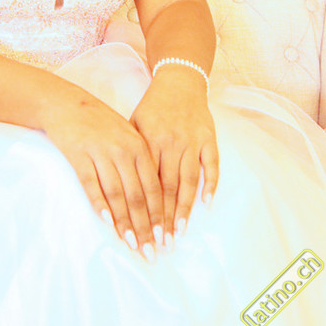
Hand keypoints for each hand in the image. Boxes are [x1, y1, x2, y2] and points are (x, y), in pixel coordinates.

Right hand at [44, 94, 162, 259]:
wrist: (67, 104)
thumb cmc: (100, 123)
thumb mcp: (126, 136)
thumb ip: (140, 162)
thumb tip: (153, 200)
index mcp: (139, 146)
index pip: (154, 187)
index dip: (159, 216)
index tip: (163, 239)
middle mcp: (123, 150)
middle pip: (137, 195)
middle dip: (145, 227)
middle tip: (150, 252)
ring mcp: (101, 152)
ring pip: (117, 194)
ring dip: (125, 223)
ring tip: (131, 245)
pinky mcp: (79, 155)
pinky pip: (91, 184)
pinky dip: (100, 204)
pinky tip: (107, 222)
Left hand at [129, 67, 218, 247]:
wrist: (179, 82)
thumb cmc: (153, 106)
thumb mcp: (134, 123)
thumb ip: (128, 151)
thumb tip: (115, 182)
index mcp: (149, 140)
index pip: (146, 182)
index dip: (144, 209)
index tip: (141, 231)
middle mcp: (171, 142)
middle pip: (167, 187)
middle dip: (164, 218)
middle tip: (160, 243)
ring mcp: (191, 140)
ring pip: (188, 180)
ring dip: (184, 209)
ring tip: (179, 232)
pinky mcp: (208, 138)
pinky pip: (211, 165)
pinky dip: (210, 185)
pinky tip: (206, 205)